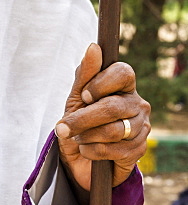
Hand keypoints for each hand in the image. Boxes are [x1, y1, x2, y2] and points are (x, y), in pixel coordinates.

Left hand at [55, 43, 149, 190]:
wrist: (81, 158)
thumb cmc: (80, 121)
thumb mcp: (77, 97)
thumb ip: (85, 74)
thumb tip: (94, 47)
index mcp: (124, 85)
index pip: (123, 72)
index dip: (101, 83)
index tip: (83, 96)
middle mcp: (138, 104)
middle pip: (113, 106)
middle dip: (83, 118)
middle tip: (62, 127)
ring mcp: (142, 127)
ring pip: (114, 130)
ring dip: (87, 135)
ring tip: (76, 138)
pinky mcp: (140, 149)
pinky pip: (116, 150)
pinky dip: (94, 150)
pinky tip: (87, 149)